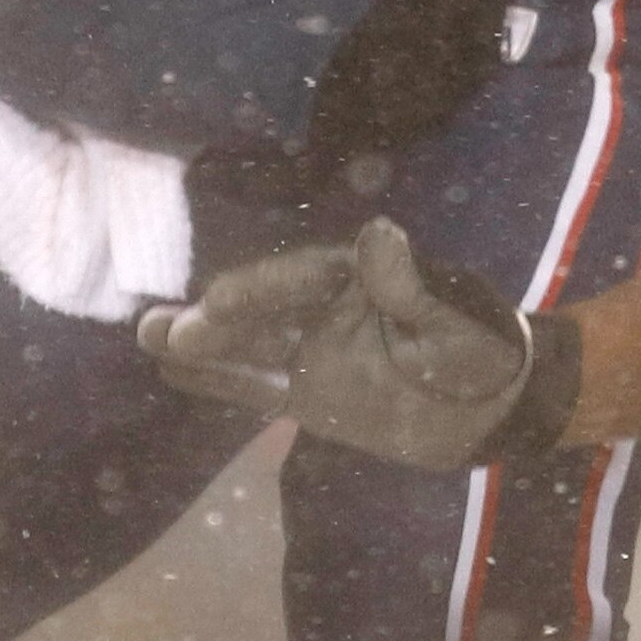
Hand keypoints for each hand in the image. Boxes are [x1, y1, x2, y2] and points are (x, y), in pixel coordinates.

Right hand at [138, 218, 536, 469]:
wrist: (494, 406)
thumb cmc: (482, 351)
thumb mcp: (455, 321)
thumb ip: (411, 287)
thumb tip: (380, 233)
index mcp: (360, 276)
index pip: (301, 279)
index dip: (261, 289)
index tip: (219, 300)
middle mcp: (326, 307)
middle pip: (264, 311)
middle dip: (216, 321)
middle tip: (163, 330)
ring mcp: (312, 347)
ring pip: (249, 344)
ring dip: (202, 344)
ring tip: (146, 337)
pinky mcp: (308, 390)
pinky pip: (257, 384)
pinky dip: (219, 379)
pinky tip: (172, 371)